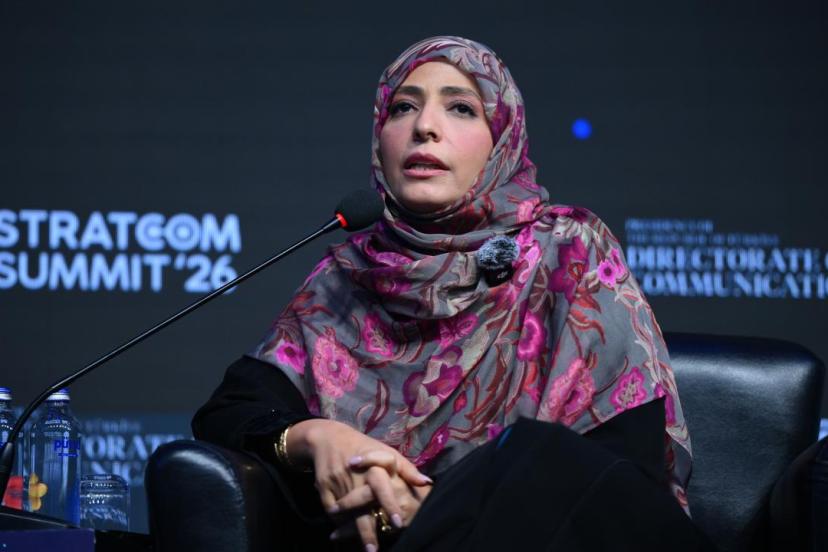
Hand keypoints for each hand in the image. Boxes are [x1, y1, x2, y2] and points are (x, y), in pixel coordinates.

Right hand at [286, 420, 430, 547]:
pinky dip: (338, 522)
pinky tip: (345, 533)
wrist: (329, 438)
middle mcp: (355, 473)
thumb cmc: (364, 447)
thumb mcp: (386, 453)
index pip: (382, 486)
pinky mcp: (323, 486)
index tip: (397, 523)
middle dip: (368, 528)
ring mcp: (338, 480)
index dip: (389, 504)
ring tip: (366, 549)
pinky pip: (330, 508)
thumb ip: (407, 469)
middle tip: (375, 550)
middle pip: (362, 504)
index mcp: (374, 465)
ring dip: (353, 531)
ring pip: (346, 512)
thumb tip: (427, 483)